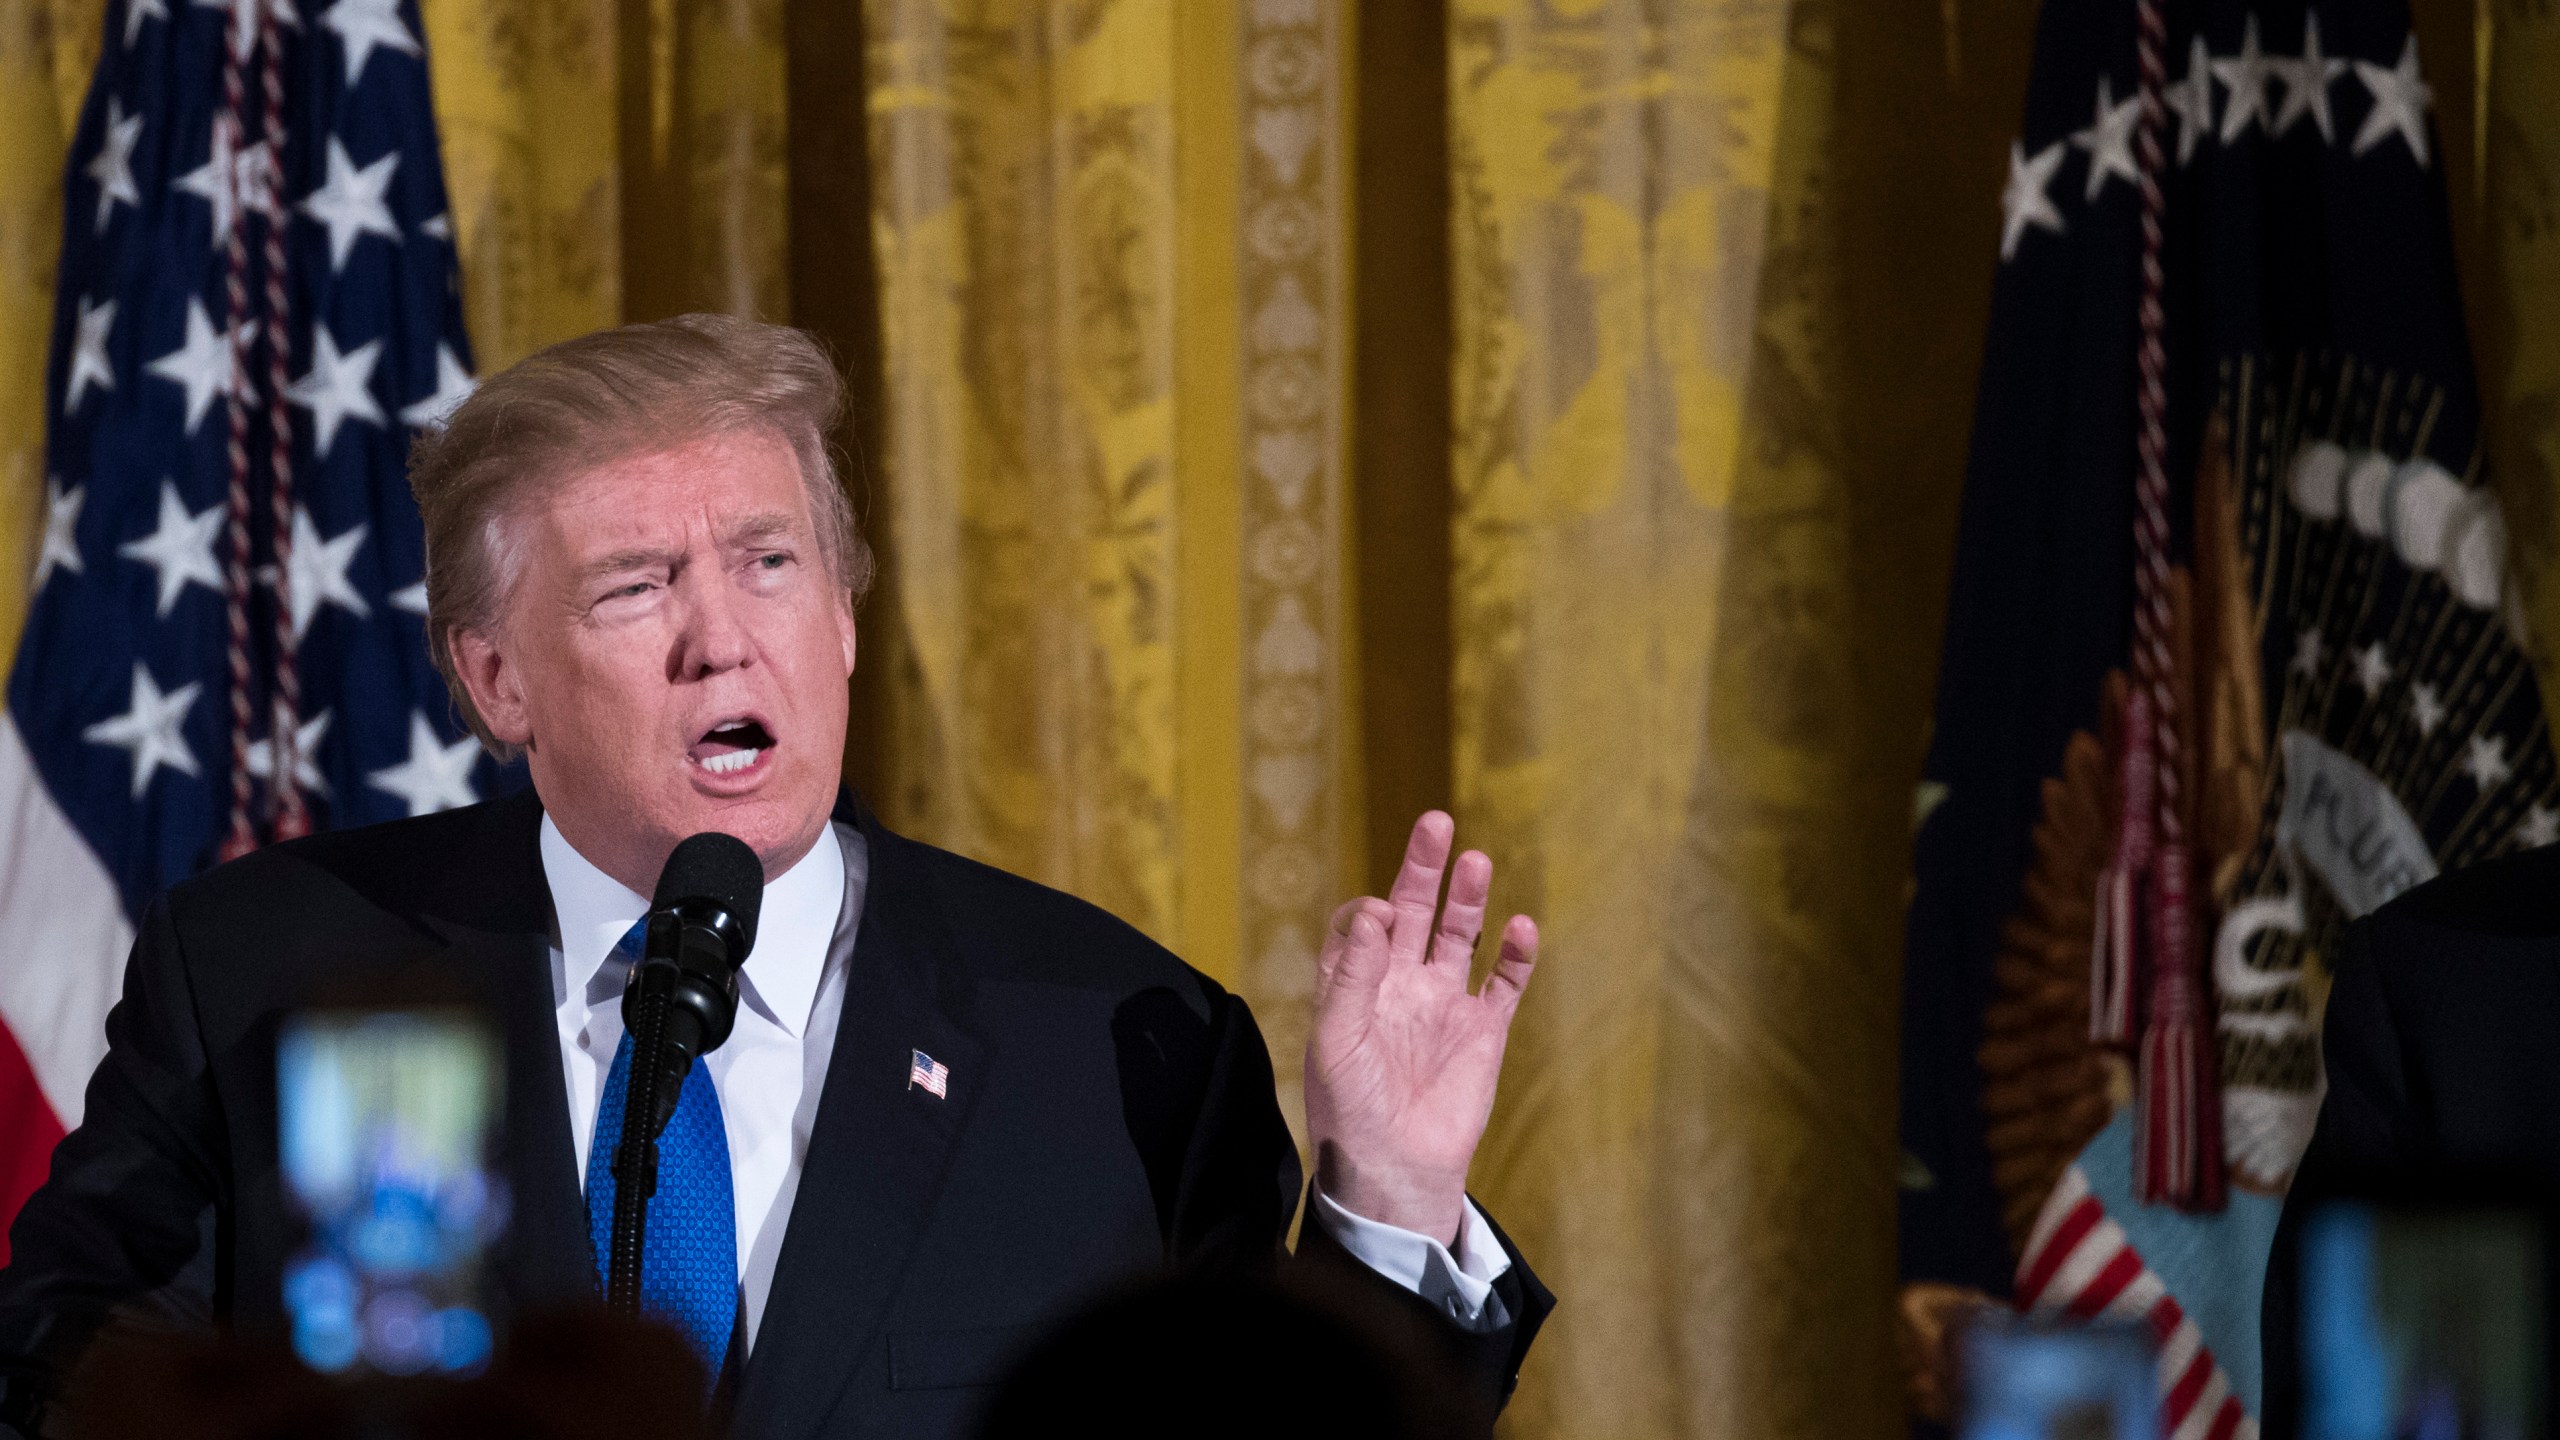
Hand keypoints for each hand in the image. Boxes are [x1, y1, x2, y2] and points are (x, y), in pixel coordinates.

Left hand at [1303, 811, 1538, 1242]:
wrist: (1396, 1173)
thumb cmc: (1351, 1111)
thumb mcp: (1335, 1041)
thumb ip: (1351, 975)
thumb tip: (1374, 910)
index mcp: (1355, 986)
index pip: (1362, 925)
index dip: (1369, 911)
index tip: (1379, 916)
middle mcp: (1399, 986)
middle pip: (1413, 911)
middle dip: (1422, 869)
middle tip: (1436, 822)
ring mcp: (1444, 1005)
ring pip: (1459, 935)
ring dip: (1467, 899)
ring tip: (1474, 860)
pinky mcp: (1484, 1031)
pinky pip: (1503, 982)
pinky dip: (1515, 954)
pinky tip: (1520, 926)